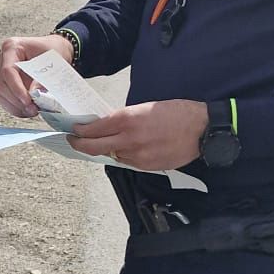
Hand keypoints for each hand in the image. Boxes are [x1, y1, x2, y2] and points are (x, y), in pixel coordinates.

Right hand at [0, 32, 72, 118]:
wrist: (56, 50)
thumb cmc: (54, 50)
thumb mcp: (53, 60)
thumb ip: (43, 77)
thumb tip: (35, 93)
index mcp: (12, 47)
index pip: (8, 71)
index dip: (16, 88)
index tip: (27, 100)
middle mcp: (4, 59)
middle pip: (2, 85)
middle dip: (17, 101)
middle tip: (33, 109)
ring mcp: (3, 72)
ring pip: (0, 94)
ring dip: (15, 106)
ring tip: (32, 111)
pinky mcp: (7, 83)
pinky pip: (5, 99)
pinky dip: (16, 108)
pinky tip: (27, 110)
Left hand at [66, 100, 207, 170]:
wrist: (201, 129)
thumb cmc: (176, 113)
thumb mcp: (145, 107)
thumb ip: (124, 118)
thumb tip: (106, 125)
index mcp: (126, 120)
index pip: (93, 129)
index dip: (79, 131)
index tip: (73, 129)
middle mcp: (128, 139)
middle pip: (94, 147)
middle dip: (79, 144)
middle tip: (73, 140)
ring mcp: (137, 155)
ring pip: (112, 154)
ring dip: (107, 149)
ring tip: (109, 141)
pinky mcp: (146, 166)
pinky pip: (128, 161)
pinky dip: (125, 154)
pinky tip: (130, 147)